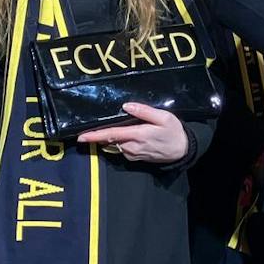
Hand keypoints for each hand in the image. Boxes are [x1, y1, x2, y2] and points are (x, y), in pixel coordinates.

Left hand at [75, 103, 190, 163]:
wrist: (182, 151)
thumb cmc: (174, 132)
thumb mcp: (164, 117)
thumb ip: (145, 111)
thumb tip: (126, 106)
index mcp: (137, 135)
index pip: (111, 134)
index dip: (95, 136)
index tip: (81, 137)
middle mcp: (132, 147)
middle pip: (109, 140)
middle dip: (98, 135)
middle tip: (88, 129)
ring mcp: (132, 154)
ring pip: (115, 144)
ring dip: (109, 137)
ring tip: (108, 128)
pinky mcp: (135, 157)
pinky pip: (121, 148)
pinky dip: (118, 141)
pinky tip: (124, 134)